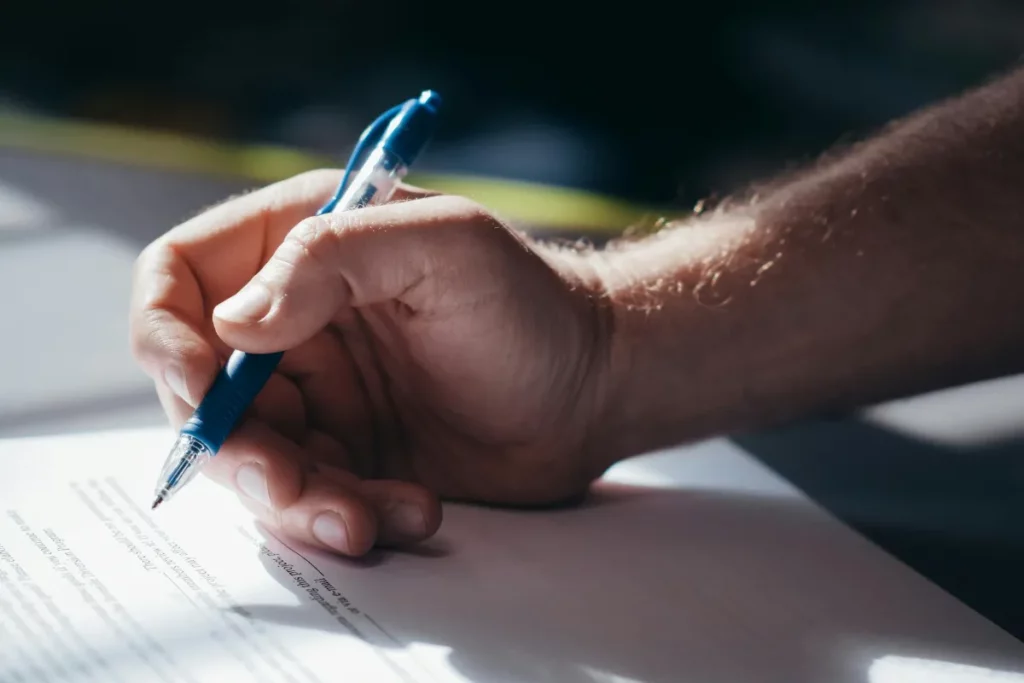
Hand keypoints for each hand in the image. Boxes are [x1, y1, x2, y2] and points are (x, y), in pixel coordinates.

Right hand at [130, 170, 613, 555]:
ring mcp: (318, 392)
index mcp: (301, 245)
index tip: (201, 392)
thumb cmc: (530, 303)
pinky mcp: (347, 453)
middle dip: (234, 448)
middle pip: (201, 387)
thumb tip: (233, 323)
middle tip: (286, 485)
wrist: (593, 388)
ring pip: (250, 457)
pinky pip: (308, 497)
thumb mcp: (444, 249)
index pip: (181, 276)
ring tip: (362, 519)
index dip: (166, 335)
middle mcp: (294, 319)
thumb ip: (332, 258)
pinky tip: (412, 509)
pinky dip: (345, 516)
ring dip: (293, 500)